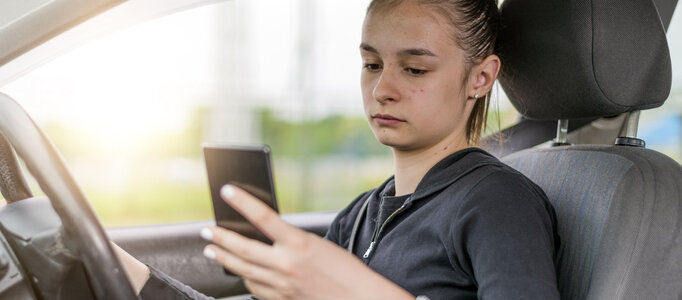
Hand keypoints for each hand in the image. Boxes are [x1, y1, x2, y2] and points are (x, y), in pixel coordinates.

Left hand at [201, 184, 413, 299]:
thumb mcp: (319, 245)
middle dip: (221, 238)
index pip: (264, 217)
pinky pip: (255, 289)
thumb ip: (292, 240)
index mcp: (300, 244)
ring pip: (244, 270)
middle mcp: (287, 265)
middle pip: (244, 249)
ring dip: (224, 258)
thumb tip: (266, 233)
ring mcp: (283, 285)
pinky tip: (238, 272)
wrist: (360, 299)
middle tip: (206, 230)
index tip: (226, 190)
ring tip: (212, 249)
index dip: (242, 202)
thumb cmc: (346, 270)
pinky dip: (244, 278)